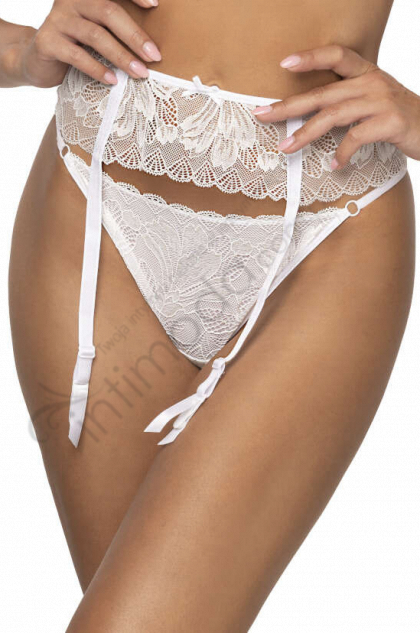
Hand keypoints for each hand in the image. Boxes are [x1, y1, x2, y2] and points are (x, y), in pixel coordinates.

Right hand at [18, 0, 160, 87]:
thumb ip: (116, 28)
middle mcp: (71, 0)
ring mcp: (57, 19)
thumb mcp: (98, 32)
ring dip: (122, 56)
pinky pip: (77, 55)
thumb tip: (153, 46)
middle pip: (109, 12)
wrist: (39, 61)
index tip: (155, 5)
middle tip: (155, 57)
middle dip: (135, 36)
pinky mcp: (47, 41)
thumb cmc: (77, 46)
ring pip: (96, 35)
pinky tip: (113, 81)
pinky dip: (98, 69)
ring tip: (140, 73)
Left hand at [252, 45, 419, 167]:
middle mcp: (372, 83)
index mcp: (367, 74)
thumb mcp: (374, 103)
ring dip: (306, 133)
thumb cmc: (399, 120)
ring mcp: (381, 101)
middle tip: (262, 114)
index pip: (336, 55)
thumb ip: (348, 103)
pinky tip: (334, 165)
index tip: (283, 64)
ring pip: (333, 115)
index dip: (310, 57)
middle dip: (288, 106)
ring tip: (287, 148)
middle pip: (322, 92)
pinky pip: (356, 137)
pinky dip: (341, 153)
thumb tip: (313, 117)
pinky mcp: (390, 122)